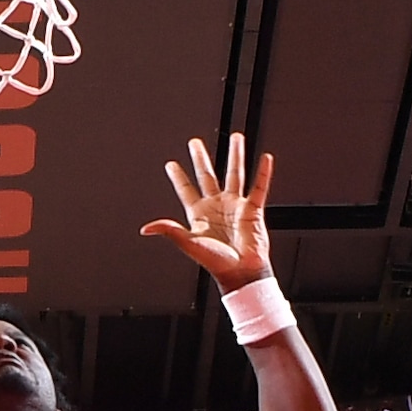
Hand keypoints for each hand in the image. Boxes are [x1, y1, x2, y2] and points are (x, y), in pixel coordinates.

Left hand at [142, 137, 276, 287]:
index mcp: (199, 214)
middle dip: (201, 159)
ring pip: (235, 174)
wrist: (240, 272)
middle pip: (208, 176)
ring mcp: (235, 206)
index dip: (178, 177)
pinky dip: (263, 173)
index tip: (170, 164)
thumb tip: (146, 228)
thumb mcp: (189, 243)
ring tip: (236, 137)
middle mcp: (217, 206)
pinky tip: (265, 158)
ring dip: (236, 155)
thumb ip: (169, 230)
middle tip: (195, 142)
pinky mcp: (253, 209)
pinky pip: (259, 187)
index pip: (186, 190)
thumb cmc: (216, 262)